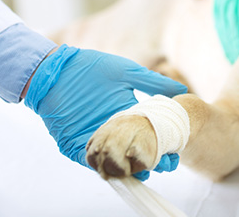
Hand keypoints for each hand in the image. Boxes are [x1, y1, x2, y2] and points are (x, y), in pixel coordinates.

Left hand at [23, 44, 187, 179]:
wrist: (56, 70)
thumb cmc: (90, 67)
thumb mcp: (126, 73)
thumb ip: (153, 83)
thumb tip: (182, 90)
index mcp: (126, 114)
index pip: (147, 135)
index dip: (161, 144)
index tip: (175, 152)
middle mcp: (113, 129)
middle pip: (133, 152)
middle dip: (149, 161)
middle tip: (164, 165)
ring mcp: (95, 138)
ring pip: (114, 160)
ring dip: (127, 168)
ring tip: (142, 171)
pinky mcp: (75, 145)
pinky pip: (90, 160)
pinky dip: (101, 166)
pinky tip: (115, 168)